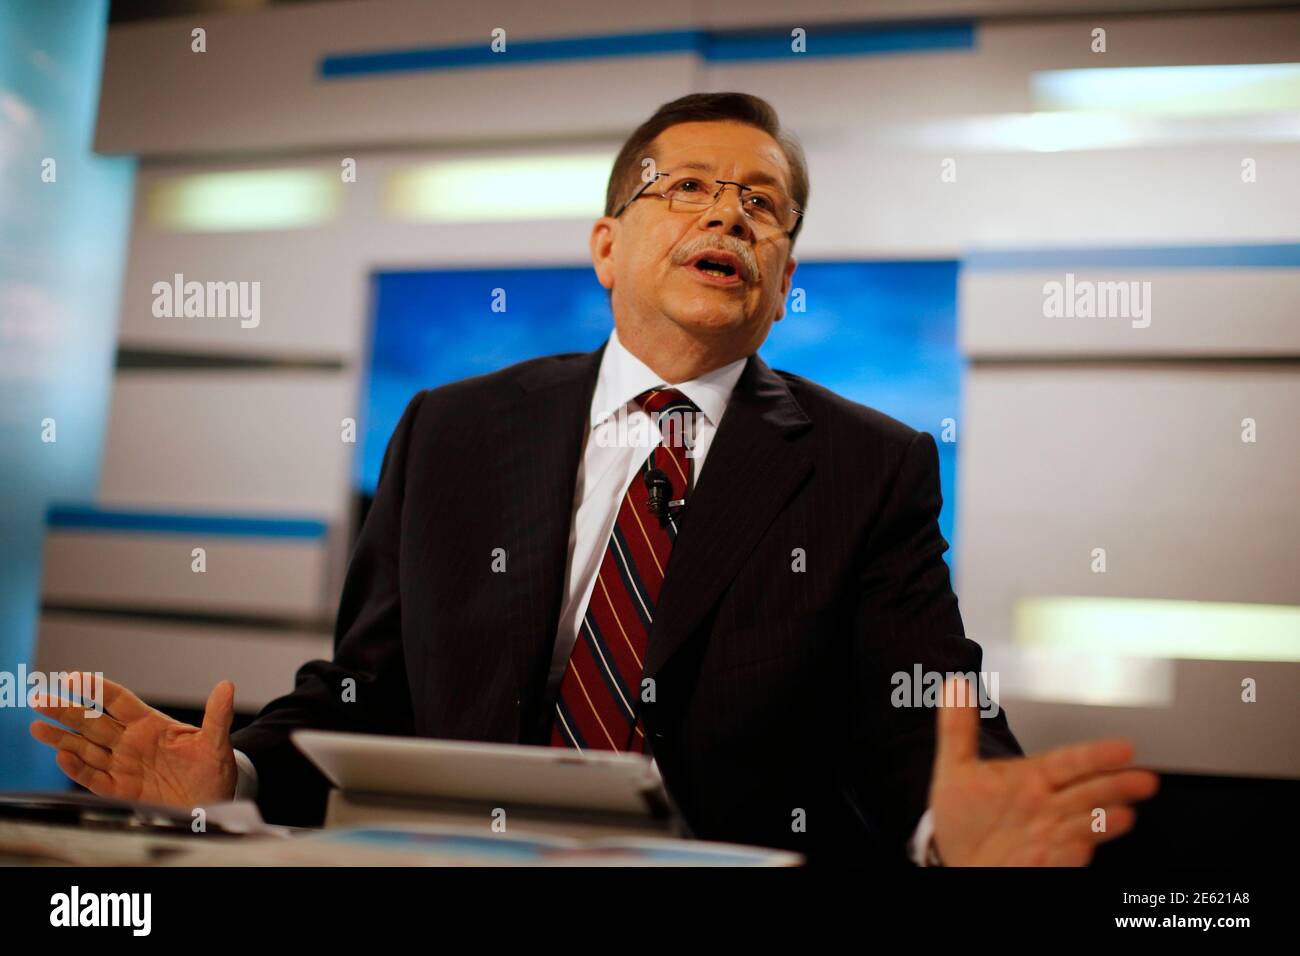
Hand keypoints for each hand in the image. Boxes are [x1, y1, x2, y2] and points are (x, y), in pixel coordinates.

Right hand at [30, 673, 238, 809]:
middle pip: (92, 722)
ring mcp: (123, 765)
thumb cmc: (213, 769)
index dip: (95, 688)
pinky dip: (77, 769)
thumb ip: (217, 715)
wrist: (211, 802)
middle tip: (38, 698)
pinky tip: (62, 757)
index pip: (117, 700)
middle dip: (66, 710)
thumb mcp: (216, 742)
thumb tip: (227, 685)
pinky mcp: (120, 790)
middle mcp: (131, 742)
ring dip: (62, 738)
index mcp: (151, 724)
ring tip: (36, 726)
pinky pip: (94, 778)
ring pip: (85, 748)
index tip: (72, 677)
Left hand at [929, 677, 1158, 865]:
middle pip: (1087, 794)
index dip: (1095, 756)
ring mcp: (1049, 838)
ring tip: (1123, 816)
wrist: (956, 857)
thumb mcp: (957, 770)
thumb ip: (958, 730)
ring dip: (1101, 822)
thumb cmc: (966, 816)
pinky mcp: (1043, 865)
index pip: (1069, 763)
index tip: (1124, 747)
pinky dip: (1070, 855)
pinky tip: (1080, 846)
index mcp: (1034, 780)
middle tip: (1144, 780)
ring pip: (1082, 827)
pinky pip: (1060, 861)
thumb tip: (955, 687)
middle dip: (1115, 788)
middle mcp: (1048, 808)